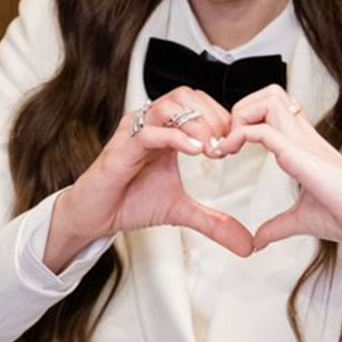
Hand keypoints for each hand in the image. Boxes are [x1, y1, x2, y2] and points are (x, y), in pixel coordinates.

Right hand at [44, 88, 253, 270]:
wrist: (94, 216)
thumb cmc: (130, 201)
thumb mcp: (182, 211)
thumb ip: (214, 222)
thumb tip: (246, 244)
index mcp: (167, 130)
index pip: (200, 104)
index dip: (222, 118)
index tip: (236, 144)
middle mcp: (151, 124)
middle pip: (188, 96)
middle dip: (213, 117)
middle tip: (226, 145)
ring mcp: (135, 133)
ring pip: (169, 106)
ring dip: (197, 124)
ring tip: (211, 149)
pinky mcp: (121, 149)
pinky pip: (149, 132)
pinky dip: (174, 137)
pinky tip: (194, 151)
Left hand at [214, 86, 341, 249]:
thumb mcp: (301, 220)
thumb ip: (278, 226)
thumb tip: (259, 241)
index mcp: (304, 146)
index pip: (274, 110)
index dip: (246, 120)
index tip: (228, 148)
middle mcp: (303, 137)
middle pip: (271, 93)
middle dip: (242, 108)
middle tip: (227, 139)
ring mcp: (303, 142)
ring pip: (268, 99)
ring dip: (241, 115)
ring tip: (229, 143)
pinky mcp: (300, 155)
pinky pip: (263, 130)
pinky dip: (239, 135)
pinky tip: (229, 152)